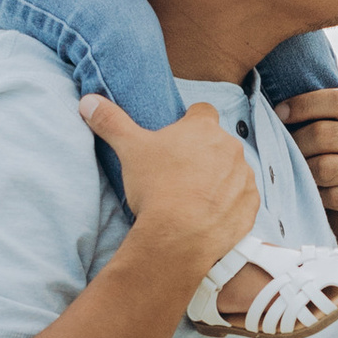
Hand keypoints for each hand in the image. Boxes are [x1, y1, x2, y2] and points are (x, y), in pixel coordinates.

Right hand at [79, 97, 255, 269]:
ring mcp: (244, 177)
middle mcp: (230, 147)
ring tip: (194, 198)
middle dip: (204, 154)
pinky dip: (230, 204)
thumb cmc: (155, 188)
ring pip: (232, 171)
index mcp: (203, 128)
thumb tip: (88, 100)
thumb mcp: (128, 149)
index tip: (178, 138)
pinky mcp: (250, 205)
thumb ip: (110, 121)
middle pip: (218, 143)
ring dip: (219, 179)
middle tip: (179, 173)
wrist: (179, 237)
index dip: (190, 122)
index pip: (202, 111)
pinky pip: (242, 199)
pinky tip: (209, 215)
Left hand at [273, 88, 337, 240]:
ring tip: (302, 172)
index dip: (303, 104)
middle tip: (286, 149)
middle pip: (323, 134)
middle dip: (296, 142)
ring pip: (324, 167)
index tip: (280, 113)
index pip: (336, 100)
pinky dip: (319, 196)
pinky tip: (319, 194)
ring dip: (305, 171)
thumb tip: (288, 110)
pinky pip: (333, 196)